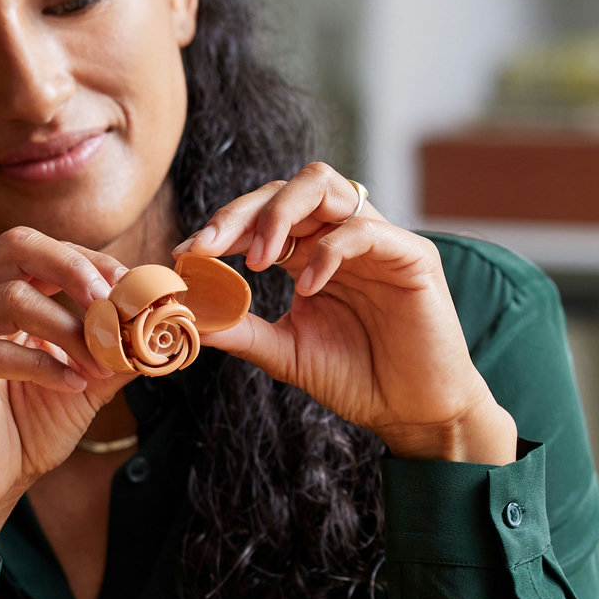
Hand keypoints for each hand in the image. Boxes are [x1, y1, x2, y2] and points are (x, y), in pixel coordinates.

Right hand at [0, 228, 125, 590]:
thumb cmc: (30, 426)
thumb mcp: (86, 379)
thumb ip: (116, 347)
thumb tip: (165, 320)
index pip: (38, 248)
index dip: (87, 260)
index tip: (132, 289)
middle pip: (13, 247)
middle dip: (73, 268)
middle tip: (114, 304)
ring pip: (9, 299)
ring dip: (67, 330)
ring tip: (100, 366)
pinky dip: (43, 366)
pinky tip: (72, 386)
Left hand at [181, 166, 518, 463]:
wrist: (413, 412)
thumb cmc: (357, 378)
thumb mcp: (286, 352)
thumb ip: (242, 330)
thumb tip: (188, 316)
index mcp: (310, 253)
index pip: (261, 215)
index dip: (222, 227)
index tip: (185, 254)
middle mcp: (341, 236)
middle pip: (287, 188)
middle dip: (240, 212)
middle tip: (207, 247)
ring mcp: (377, 240)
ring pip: (324, 186)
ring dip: (280, 214)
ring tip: (258, 260)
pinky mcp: (412, 255)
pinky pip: (363, 230)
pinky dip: (328, 251)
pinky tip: (308, 287)